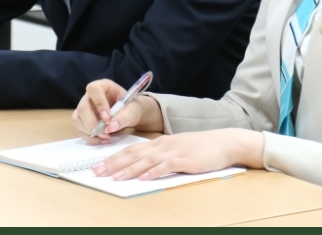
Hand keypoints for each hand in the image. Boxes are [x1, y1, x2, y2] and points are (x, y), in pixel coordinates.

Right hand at [71, 79, 161, 143]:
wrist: (131, 115)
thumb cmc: (131, 108)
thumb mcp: (133, 110)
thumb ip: (124, 116)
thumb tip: (110, 127)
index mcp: (103, 86)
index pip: (93, 89)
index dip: (99, 104)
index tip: (108, 119)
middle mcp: (90, 96)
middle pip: (82, 107)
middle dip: (92, 123)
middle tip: (106, 132)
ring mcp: (85, 109)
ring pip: (77, 119)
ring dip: (90, 132)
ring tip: (107, 137)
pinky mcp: (83, 121)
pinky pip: (80, 131)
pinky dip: (91, 138)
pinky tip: (103, 140)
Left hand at [91, 129, 264, 180]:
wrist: (224, 142)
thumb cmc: (202, 148)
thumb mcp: (178, 148)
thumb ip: (161, 156)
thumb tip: (143, 166)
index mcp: (160, 142)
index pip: (132, 149)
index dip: (114, 157)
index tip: (99, 165)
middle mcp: (163, 145)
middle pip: (133, 154)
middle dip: (113, 163)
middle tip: (96, 172)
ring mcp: (174, 152)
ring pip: (146, 161)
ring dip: (128, 169)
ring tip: (114, 177)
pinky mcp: (185, 160)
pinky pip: (165, 166)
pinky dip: (152, 172)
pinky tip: (142, 178)